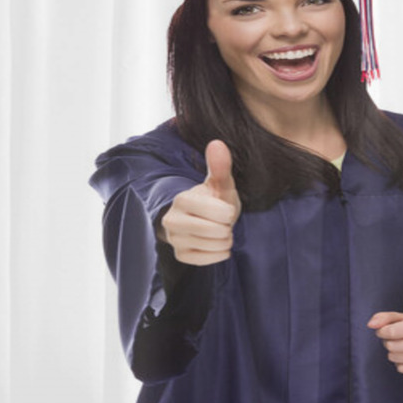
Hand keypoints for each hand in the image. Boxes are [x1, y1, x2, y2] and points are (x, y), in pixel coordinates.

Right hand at [159, 140, 241, 265]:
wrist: (202, 218)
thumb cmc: (214, 199)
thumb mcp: (220, 183)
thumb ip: (220, 166)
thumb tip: (217, 143)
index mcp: (183, 199)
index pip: (220, 213)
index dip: (229, 212)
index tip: (225, 209)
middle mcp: (172, 220)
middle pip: (217, 232)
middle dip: (227, 228)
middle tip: (222, 222)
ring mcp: (175, 239)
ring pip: (214, 246)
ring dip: (224, 240)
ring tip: (218, 231)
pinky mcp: (180, 255)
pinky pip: (207, 260)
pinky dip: (218, 254)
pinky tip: (216, 244)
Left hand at [367, 311, 402, 376]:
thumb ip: (386, 317)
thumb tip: (371, 324)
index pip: (396, 331)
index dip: (383, 332)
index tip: (382, 331)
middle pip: (395, 347)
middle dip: (387, 343)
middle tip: (391, 340)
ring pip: (398, 360)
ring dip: (392, 354)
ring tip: (398, 348)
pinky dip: (400, 364)